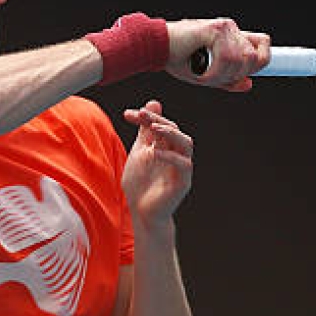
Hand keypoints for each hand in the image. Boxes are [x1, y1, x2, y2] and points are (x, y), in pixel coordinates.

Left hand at [121, 101, 193, 226]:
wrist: (141, 212)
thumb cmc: (140, 184)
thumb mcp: (139, 153)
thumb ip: (145, 132)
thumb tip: (152, 103)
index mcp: (167, 147)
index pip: (162, 125)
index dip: (147, 117)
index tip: (128, 114)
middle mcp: (177, 155)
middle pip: (176, 130)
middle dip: (159, 120)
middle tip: (142, 115)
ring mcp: (182, 169)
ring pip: (186, 144)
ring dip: (170, 133)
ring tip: (153, 128)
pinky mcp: (183, 183)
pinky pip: (184, 165)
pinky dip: (170, 156)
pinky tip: (154, 152)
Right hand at [165, 18, 269, 90]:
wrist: (156, 48)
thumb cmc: (178, 59)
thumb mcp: (207, 74)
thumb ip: (228, 80)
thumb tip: (249, 84)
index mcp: (231, 36)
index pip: (262, 43)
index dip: (261, 59)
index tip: (246, 75)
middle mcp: (230, 28)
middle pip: (254, 58)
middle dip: (236, 75)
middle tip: (213, 79)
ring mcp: (224, 27)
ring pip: (242, 60)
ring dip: (224, 76)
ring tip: (206, 77)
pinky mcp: (215, 29)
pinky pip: (227, 58)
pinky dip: (216, 73)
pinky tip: (203, 75)